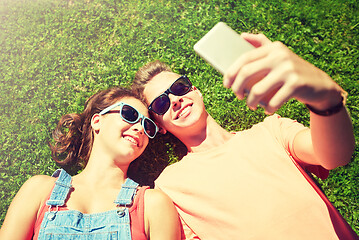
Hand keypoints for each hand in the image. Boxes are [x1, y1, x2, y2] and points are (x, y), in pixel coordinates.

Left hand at [223, 33, 342, 113]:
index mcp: (273, 48)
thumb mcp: (279, 55)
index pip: (244, 58)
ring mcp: (288, 70)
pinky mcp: (296, 84)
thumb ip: (262, 44)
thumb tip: (242, 36)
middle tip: (238, 96)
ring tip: (252, 106)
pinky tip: (268, 109)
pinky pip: (273, 101)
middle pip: (246, 73)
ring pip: (257, 90)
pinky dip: (268, 108)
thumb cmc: (292, 72)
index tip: (226, 84)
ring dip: (251, 102)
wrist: (320, 85)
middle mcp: (280, 56)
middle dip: (237, 88)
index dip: (231, 72)